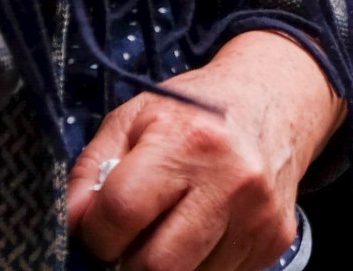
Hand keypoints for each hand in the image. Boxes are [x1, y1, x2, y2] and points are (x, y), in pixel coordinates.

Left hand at [68, 30, 344, 270]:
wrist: (274, 99)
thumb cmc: (195, 110)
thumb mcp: (133, 118)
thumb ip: (90, 170)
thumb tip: (75, 226)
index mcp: (189, 141)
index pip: (121, 214)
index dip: (96, 232)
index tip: (99, 228)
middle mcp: (232, 179)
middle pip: (157, 265)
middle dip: (130, 261)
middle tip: (130, 241)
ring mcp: (259, 214)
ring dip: (169, 263)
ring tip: (171, 228)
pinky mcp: (277, 239)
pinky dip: (201, 262)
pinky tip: (203, 229)